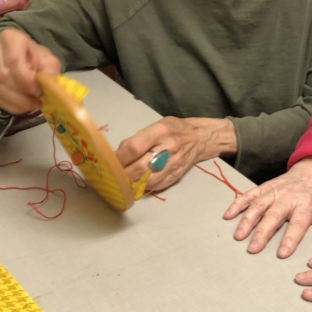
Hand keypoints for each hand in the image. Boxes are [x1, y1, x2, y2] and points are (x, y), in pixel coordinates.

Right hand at [0, 29, 61, 113]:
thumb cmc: (37, 57)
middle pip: (4, 76)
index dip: (26, 78)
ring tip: (35, 103)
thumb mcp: (48, 58)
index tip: (39, 88)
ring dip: (19, 101)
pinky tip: (25, 106)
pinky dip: (13, 106)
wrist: (24, 57)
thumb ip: (50, 67)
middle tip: (39, 97)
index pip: (13, 60)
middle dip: (23, 91)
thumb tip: (48, 79)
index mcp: (10, 38)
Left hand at [116, 116, 235, 191]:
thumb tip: (118, 155)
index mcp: (161, 131)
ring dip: (131, 183)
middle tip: (112, 174)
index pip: (135, 147)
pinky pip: (155, 186)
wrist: (200, 138)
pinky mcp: (175, 176)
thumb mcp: (156, 125)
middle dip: (123, 173)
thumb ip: (137, 139)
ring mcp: (174, 164)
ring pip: (147, 180)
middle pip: (140, 167)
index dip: (120, 157)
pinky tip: (136, 183)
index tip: (110, 160)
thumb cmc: (175, 129)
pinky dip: (142, 186)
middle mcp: (169, 148)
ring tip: (122, 181)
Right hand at [224, 157, 311, 257]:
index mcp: (306, 204)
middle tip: (253, 249)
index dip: (290, 238)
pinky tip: (228, 215)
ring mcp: (275, 190)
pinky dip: (238, 204)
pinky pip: (249, 194)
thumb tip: (303, 251)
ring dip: (247, 220)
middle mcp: (289, 196)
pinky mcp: (265, 186)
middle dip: (262, 233)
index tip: (282, 254)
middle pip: (274, 215)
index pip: (298, 223)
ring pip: (259, 205)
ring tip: (238, 236)